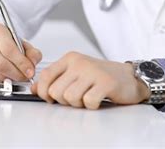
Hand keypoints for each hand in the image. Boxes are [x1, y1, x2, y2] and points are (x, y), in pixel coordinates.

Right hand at [0, 23, 41, 81]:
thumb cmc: (6, 41)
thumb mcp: (21, 42)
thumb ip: (31, 52)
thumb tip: (32, 65)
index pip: (8, 49)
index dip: (21, 63)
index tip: (30, 71)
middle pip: (1, 63)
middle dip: (16, 74)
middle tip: (25, 77)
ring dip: (10, 78)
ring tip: (18, 76)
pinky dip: (2, 80)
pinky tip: (8, 76)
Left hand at [31, 52, 149, 109]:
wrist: (130, 77)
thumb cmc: (102, 76)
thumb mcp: (75, 73)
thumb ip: (55, 79)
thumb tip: (34, 89)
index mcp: (70, 58)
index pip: (45, 75)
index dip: (42, 91)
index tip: (49, 98)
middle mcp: (79, 63)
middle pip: (55, 90)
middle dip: (63, 100)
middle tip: (75, 97)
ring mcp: (93, 72)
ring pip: (69, 97)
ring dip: (78, 103)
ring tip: (87, 97)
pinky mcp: (106, 83)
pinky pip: (88, 101)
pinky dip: (91, 105)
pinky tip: (98, 99)